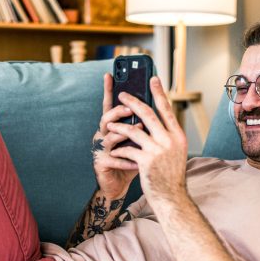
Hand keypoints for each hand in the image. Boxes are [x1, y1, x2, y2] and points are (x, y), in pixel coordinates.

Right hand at [91, 73, 139, 199]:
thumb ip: (144, 126)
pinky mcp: (101, 164)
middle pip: (107, 118)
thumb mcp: (139, 141)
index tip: (109, 74)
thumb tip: (158, 105)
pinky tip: (137, 161)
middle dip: (117, 112)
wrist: (118, 186)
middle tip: (129, 108)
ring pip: (110, 137)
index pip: (110, 105)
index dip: (108, 90)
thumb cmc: (131, 160)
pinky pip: (115, 159)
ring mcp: (100, 149)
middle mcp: (103, 135)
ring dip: (125, 134)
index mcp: (112, 127)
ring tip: (140, 131)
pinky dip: (127, 160)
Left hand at [108, 77, 188, 206]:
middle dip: (133, 102)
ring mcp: (158, 150)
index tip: (153, 79)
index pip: (167, 109)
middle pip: (148, 114)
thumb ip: (167, 136)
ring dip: (119, 125)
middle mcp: (170, 140)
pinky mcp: (146, 161)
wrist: (172, 198)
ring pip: (134, 130)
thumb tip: (152, 122)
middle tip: (122, 93)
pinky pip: (128, 149)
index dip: (159, 93)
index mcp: (178, 136)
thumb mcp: (175, 153)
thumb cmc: (171, 176)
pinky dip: (119, 149)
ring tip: (109, 123)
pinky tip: (114, 151)